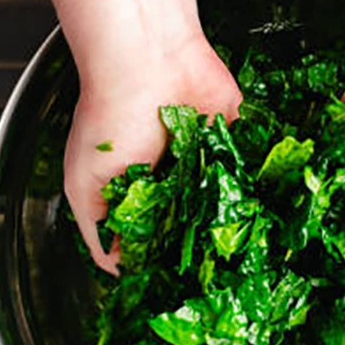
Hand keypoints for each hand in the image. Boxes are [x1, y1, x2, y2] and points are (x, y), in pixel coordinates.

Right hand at [64, 34, 241, 273]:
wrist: (151, 58)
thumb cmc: (112, 112)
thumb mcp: (86, 184)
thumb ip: (99, 231)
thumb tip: (116, 267)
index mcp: (132, 190)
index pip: (152, 239)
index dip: (162, 262)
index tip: (176, 285)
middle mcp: (168, 177)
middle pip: (190, 226)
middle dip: (199, 245)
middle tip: (212, 269)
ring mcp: (202, 161)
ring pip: (222, 205)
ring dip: (229, 220)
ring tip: (239, 245)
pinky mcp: (231, 142)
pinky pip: (248, 172)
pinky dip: (253, 187)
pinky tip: (258, 207)